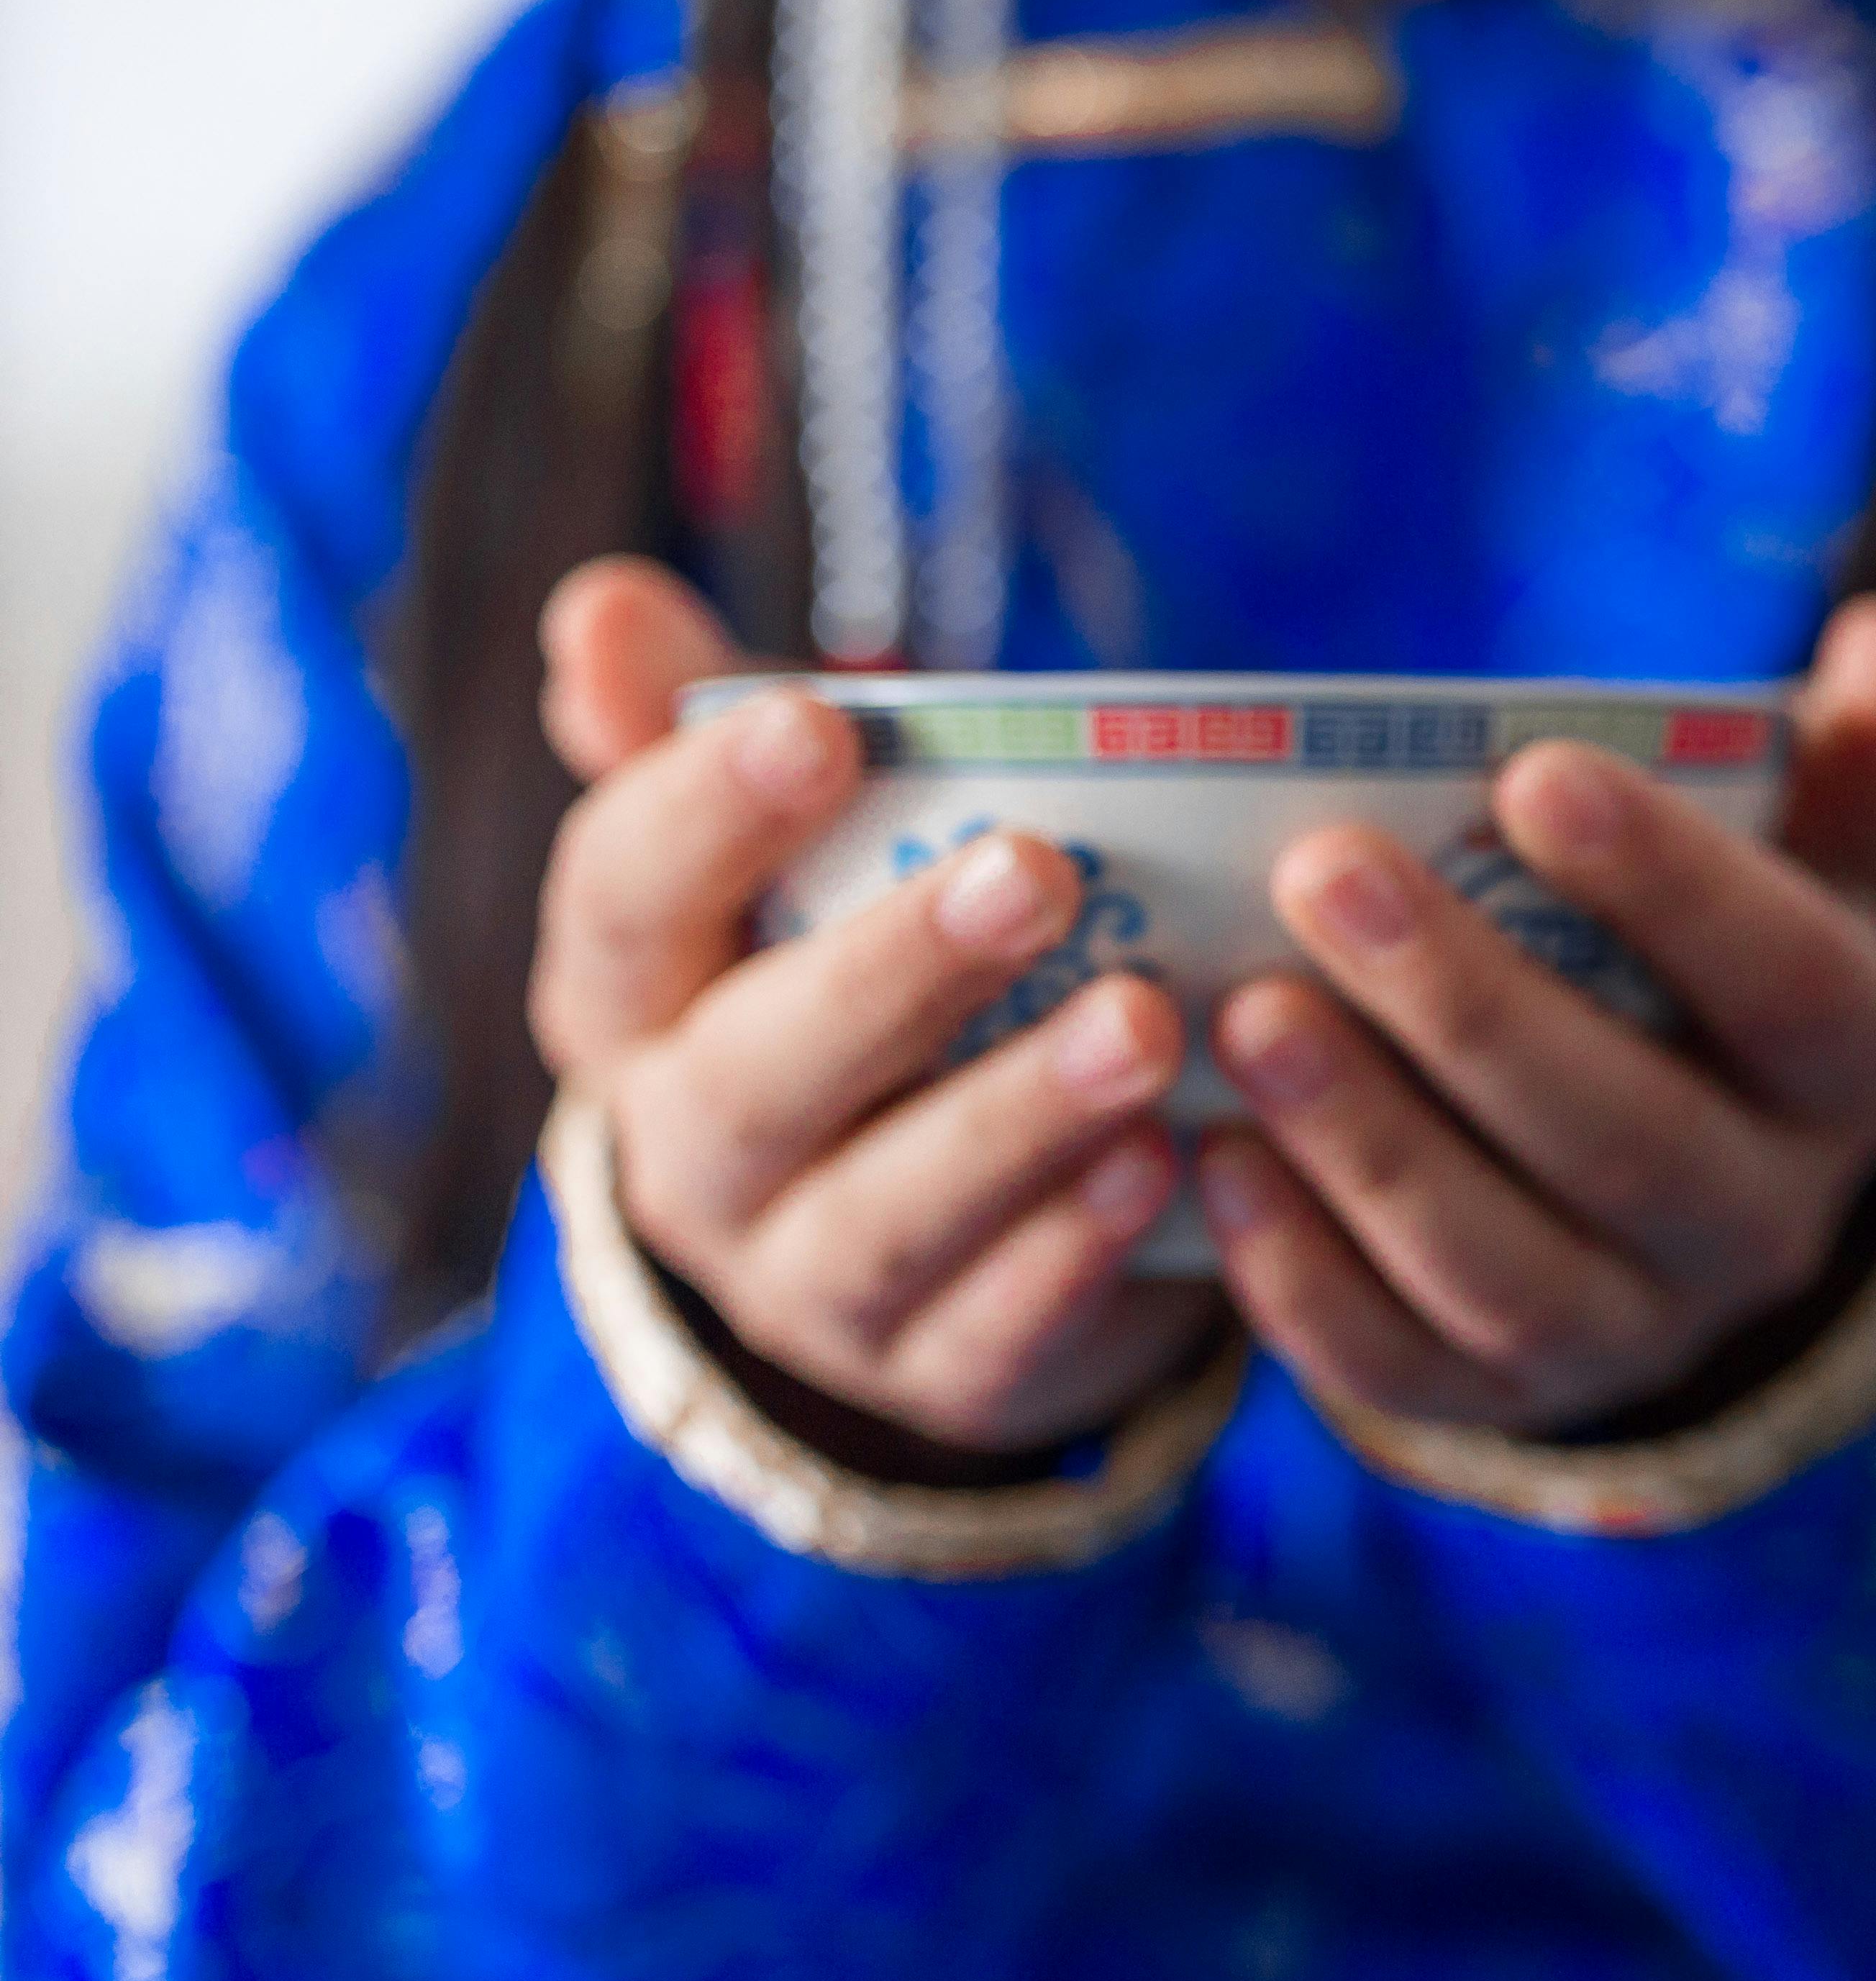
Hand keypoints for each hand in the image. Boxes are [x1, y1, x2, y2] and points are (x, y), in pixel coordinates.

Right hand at [536, 560, 1218, 1469]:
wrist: (902, 1221)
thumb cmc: (843, 969)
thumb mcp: (774, 853)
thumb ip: (693, 731)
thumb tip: (600, 605)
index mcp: (632, 1003)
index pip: (622, 902)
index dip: (705, 814)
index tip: (818, 719)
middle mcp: (692, 1152)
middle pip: (758, 1072)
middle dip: (894, 971)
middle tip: (1039, 870)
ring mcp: (803, 1283)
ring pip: (889, 1213)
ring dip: (1018, 1118)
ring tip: (1147, 1022)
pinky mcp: (933, 1375)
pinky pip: (993, 1332)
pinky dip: (1077, 1252)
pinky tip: (1169, 1167)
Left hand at [1190, 595, 1875, 1436]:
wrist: (1694, 1157)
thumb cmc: (1720, 951)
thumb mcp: (1812, 849)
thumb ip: (1862, 749)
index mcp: (1852, 1069)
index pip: (1785, 985)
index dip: (1669, 884)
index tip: (1530, 768)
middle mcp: (1769, 1224)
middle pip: (1627, 1137)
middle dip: (1467, 1004)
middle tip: (1321, 869)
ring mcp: (1641, 1331)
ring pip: (1508, 1269)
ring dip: (1369, 1143)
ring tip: (1244, 1013)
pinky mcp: (1513, 1399)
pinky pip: (1406, 1369)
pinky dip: (1303, 1281)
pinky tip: (1212, 1159)